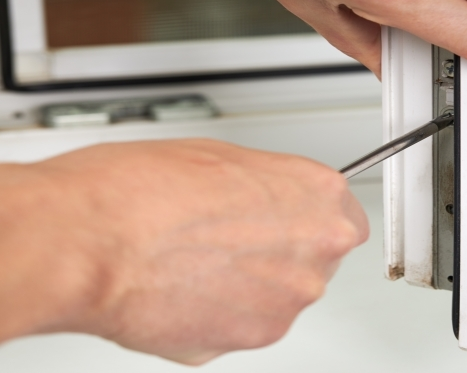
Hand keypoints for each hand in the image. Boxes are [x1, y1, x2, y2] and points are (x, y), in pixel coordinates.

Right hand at [0, 140, 367, 364]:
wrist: (90, 242)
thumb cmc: (139, 190)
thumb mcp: (220, 156)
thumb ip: (267, 185)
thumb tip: (268, 199)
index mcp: (317, 198)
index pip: (345, 213)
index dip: (310, 217)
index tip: (295, 220)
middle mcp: (313, 255)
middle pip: (315, 258)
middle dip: (281, 251)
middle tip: (230, 239)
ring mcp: (284, 304)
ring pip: (279, 295)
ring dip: (250, 286)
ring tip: (194, 262)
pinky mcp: (248, 342)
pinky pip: (244, 325)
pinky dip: (220, 313)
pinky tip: (183, 289)